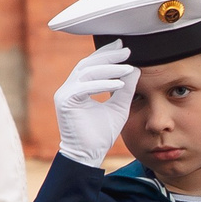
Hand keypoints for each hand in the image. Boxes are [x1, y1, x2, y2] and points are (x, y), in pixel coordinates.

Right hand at [55, 41, 138, 167]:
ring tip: (127, 67)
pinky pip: (84, 87)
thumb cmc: (101, 134)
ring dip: (108, 69)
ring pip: (86, 73)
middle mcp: (69, 87)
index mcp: (79, 87)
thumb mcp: (118, 107)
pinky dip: (102, 84)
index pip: (92, 64)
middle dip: (108, 56)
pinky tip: (119, 84)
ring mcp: (64, 93)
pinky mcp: (64, 101)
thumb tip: (135, 69)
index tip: (123, 47)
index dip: (107, 54)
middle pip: (88, 64)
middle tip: (126, 50)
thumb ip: (125, 89)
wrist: (88, 155)